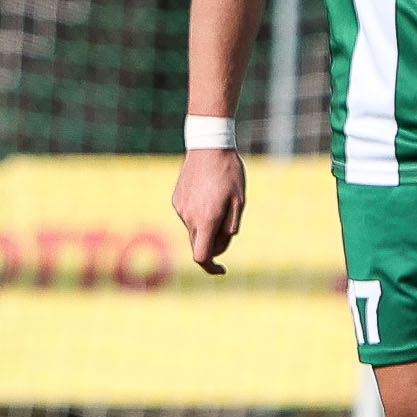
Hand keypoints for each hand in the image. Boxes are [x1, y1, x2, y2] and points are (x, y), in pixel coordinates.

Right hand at [171, 147, 247, 274]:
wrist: (208, 145)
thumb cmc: (229, 173)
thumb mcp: (239, 202)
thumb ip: (230, 228)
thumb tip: (219, 248)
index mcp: (206, 220)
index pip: (202, 256)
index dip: (211, 267)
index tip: (221, 270)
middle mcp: (189, 217)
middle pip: (198, 244)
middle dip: (212, 243)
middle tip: (228, 223)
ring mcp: (180, 208)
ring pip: (194, 229)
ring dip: (206, 225)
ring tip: (219, 199)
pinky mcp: (176, 199)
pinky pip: (188, 215)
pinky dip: (198, 213)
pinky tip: (207, 192)